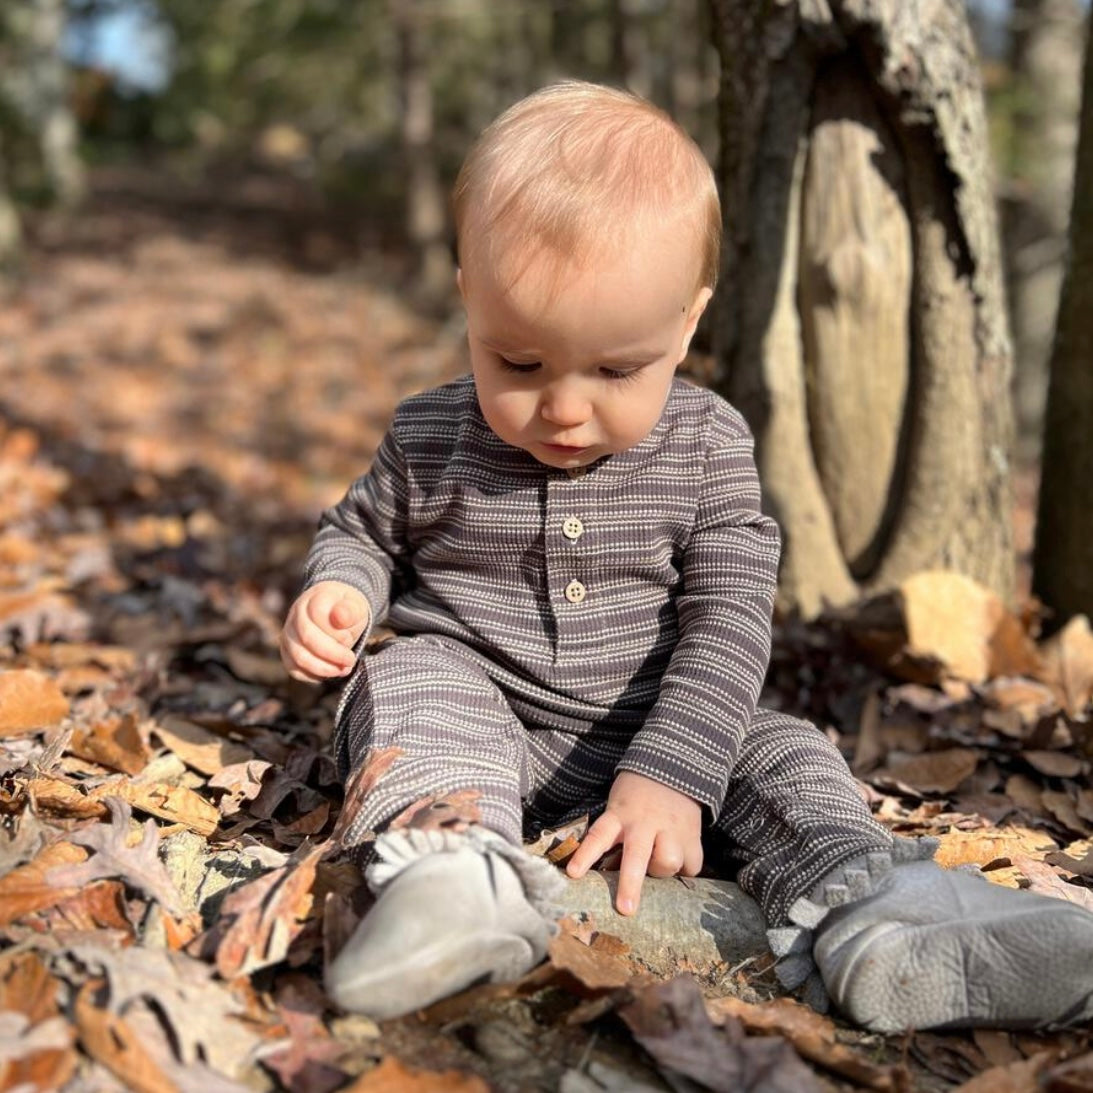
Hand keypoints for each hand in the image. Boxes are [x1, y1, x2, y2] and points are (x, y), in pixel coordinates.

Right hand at [279, 581, 370, 681]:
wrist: (336, 612)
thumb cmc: (346, 610)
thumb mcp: (355, 606)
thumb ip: (350, 611)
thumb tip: (339, 617)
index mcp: (313, 599)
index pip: (318, 616)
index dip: (337, 634)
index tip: (351, 641)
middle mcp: (296, 615)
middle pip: (307, 639)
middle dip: (332, 655)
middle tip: (350, 661)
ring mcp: (288, 633)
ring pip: (298, 657)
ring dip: (323, 668)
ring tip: (342, 670)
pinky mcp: (287, 651)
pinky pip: (293, 669)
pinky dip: (312, 676)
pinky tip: (330, 673)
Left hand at [565, 770, 702, 915]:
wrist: (674, 769)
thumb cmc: (637, 796)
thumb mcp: (619, 807)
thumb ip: (614, 835)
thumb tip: (606, 875)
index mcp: (620, 815)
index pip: (599, 835)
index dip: (585, 855)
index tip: (573, 874)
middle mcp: (645, 823)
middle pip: (636, 855)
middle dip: (630, 884)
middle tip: (626, 908)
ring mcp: (670, 829)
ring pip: (668, 861)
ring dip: (662, 870)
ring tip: (659, 862)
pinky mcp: (693, 835)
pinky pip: (690, 865)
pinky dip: (685, 868)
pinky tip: (680, 858)